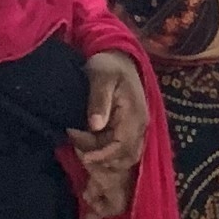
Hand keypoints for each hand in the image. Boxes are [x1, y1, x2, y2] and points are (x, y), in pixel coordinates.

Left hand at [71, 50, 148, 218]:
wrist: (119, 56)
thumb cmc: (108, 64)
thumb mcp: (100, 76)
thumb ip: (98, 101)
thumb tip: (95, 126)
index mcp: (134, 114)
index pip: (122, 145)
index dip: (102, 154)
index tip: (83, 154)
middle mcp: (140, 125)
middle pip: (126, 157)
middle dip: (102, 161)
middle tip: (79, 152)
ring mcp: (137, 129)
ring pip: (125, 158)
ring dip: (105, 162)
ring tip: (82, 151)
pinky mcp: (130, 130)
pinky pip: (122, 152)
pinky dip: (107, 158)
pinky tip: (90, 153)